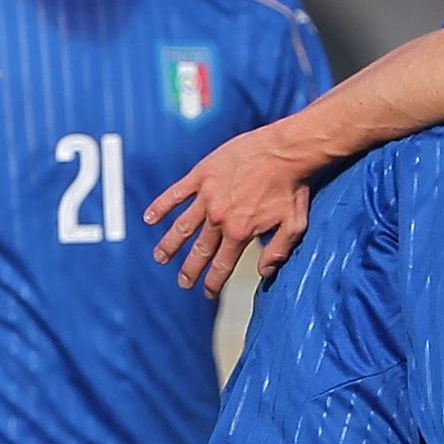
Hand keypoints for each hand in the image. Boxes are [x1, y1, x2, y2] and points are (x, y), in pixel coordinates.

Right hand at [148, 123, 315, 291]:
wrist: (285, 150)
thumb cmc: (293, 186)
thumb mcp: (294, 225)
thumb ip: (278, 251)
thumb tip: (265, 273)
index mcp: (240, 232)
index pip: (222, 264)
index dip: (214, 282)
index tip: (207, 293)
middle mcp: (219, 218)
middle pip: (200, 250)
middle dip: (190, 269)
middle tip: (182, 282)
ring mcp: (207, 196)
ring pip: (183, 226)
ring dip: (169, 244)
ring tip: (160, 257)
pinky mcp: (202, 175)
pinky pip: (176, 193)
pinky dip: (161, 206)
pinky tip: (149, 218)